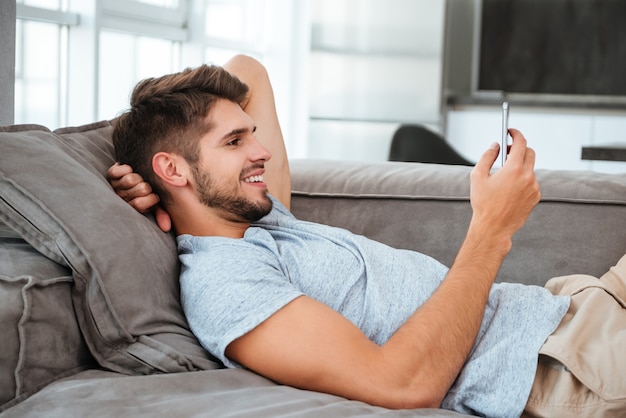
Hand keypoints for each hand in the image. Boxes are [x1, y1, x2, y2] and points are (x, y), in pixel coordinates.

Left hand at [106, 163, 171, 231]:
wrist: (137, 174)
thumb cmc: (147, 192)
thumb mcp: (155, 204)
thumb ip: (161, 214)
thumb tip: (166, 228)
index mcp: (133, 207)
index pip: (141, 204)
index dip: (151, 198)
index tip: (154, 196)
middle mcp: (122, 198)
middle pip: (141, 189)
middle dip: (146, 186)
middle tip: (145, 186)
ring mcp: (115, 186)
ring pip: (131, 179)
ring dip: (137, 177)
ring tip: (138, 178)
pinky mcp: (110, 174)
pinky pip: (119, 171)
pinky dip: (126, 169)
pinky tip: (129, 170)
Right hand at [469, 129, 539, 252]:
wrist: (494, 228)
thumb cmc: (483, 203)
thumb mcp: (478, 177)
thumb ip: (487, 156)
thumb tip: (495, 146)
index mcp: (513, 169)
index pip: (520, 143)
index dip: (515, 134)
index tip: (510, 131)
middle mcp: (527, 176)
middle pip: (529, 152)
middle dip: (519, 148)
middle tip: (506, 151)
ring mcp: (534, 187)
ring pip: (530, 168)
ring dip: (519, 166)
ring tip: (504, 175)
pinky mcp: (536, 197)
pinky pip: (531, 182)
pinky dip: (522, 180)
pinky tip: (509, 189)